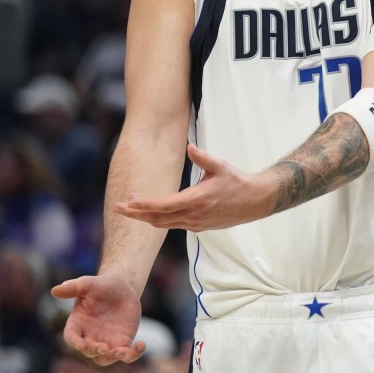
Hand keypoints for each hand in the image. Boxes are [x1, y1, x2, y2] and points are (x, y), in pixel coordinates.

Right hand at [51, 274, 145, 365]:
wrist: (122, 288)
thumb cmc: (101, 286)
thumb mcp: (87, 284)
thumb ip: (73, 287)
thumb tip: (54, 290)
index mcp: (77, 324)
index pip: (71, 338)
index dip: (75, 343)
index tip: (81, 344)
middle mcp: (89, 337)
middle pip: (88, 351)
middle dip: (94, 351)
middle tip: (103, 347)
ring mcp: (106, 342)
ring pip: (105, 359)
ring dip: (112, 357)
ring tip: (122, 351)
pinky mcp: (122, 342)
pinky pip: (126, 355)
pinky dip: (133, 355)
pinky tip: (141, 345)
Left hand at [116, 143, 274, 230]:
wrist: (255, 201)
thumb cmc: (238, 182)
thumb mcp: (221, 167)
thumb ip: (203, 158)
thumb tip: (189, 146)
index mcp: (197, 199)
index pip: (163, 205)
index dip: (143, 205)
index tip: (128, 202)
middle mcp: (194, 215)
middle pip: (157, 219)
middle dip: (136, 214)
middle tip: (118, 207)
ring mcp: (196, 223)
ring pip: (164, 224)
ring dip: (146, 218)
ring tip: (131, 210)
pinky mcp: (199, 226)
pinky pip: (174, 225)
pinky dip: (160, 221)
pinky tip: (153, 214)